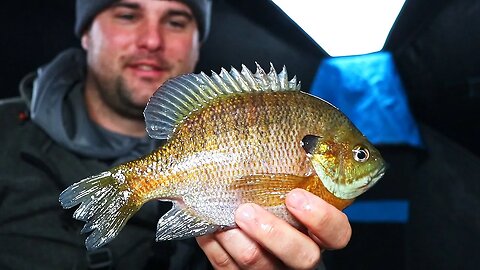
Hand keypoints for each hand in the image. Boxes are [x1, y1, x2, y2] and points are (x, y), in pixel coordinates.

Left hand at [196, 188, 351, 268]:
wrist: (250, 230)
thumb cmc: (273, 199)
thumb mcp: (287, 187)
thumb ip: (289, 174)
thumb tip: (269, 127)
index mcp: (319, 233)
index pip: (337, 233)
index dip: (320, 217)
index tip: (294, 195)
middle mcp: (301, 255)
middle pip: (303, 257)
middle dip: (272, 233)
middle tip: (246, 210)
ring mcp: (273, 269)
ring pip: (260, 265)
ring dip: (235, 239)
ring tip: (219, 217)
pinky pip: (228, 268)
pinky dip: (215, 245)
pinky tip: (208, 226)